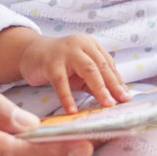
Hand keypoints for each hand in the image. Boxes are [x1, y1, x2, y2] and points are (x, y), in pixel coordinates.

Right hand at [18, 33, 132, 114]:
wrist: (30, 53)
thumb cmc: (59, 65)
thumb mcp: (79, 73)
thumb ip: (95, 83)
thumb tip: (115, 99)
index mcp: (91, 45)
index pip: (108, 65)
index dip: (118, 81)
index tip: (127, 97)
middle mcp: (81, 45)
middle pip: (102, 66)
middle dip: (113, 85)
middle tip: (121, 101)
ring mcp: (66, 52)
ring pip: (88, 70)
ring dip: (99, 88)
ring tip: (106, 104)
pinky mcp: (50, 62)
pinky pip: (61, 81)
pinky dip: (67, 97)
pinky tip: (72, 110)